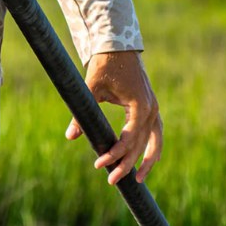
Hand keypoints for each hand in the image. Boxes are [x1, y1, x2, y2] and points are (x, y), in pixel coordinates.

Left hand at [65, 50, 162, 184]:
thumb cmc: (104, 64)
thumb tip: (70, 136)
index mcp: (140, 106)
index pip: (128, 139)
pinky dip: (152, 148)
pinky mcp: (151, 106)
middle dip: (126, 164)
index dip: (114, 154)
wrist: (118, 45)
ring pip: (154, 142)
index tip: (98, 164)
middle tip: (111, 181)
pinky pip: (155, 133)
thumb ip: (82, 114)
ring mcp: (154, 108)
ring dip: (146, 161)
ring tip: (138, 181)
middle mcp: (151, 109)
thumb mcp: (91, 88)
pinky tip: (145, 162)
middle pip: (141, 145)